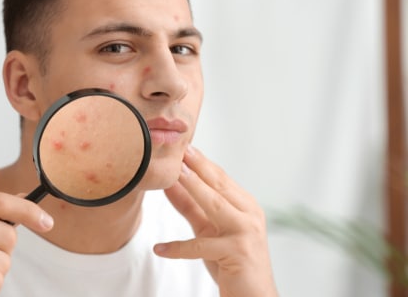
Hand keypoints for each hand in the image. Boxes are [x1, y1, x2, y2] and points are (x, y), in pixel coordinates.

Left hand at [154, 146, 277, 296]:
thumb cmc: (231, 262)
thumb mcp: (208, 230)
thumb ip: (191, 206)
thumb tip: (171, 184)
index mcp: (245, 206)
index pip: (220, 179)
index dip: (202, 163)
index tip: (184, 147)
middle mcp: (249, 215)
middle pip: (219, 185)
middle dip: (198, 166)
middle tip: (180, 149)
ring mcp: (245, 233)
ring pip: (214, 205)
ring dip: (193, 188)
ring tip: (175, 176)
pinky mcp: (237, 253)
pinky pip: (201, 247)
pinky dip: (178, 248)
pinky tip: (160, 249)